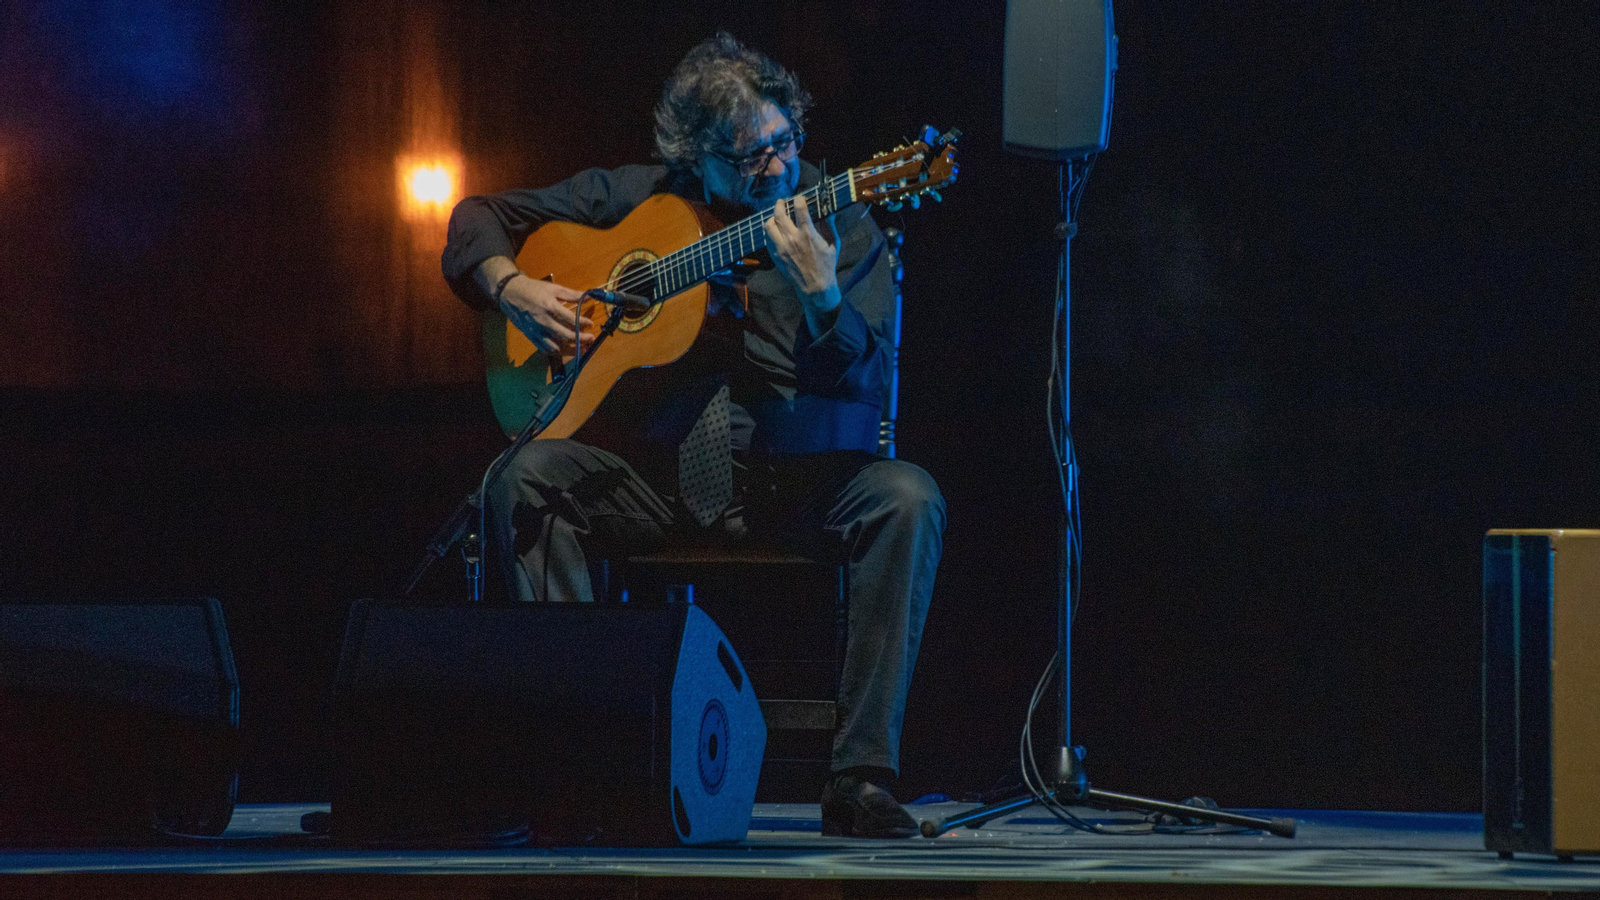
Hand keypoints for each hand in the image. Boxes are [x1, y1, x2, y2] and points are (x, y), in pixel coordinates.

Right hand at [497, 275, 593, 353]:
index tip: (591, 325)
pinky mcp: (530, 336)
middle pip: (566, 336)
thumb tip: (588, 297)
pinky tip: (564, 349)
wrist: (510, 293)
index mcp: (550, 307)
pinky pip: (545, 349)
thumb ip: (571, 295)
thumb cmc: (533, 289)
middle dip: (581, 339)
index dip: (584, 324)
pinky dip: (556, 352)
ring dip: (570, 350)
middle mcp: (543, 321)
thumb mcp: (553, 288)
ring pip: (556, 347)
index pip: (571, 320)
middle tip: (590, 339)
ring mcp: (536, 331)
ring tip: (580, 348)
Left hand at [764, 193, 841, 321]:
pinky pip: (767, 238)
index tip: (800, 198)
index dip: (798, 198)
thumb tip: (829, 211)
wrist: (815, 287)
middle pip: (779, 213)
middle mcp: (792, 239)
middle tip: (783, 202)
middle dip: (780, 203)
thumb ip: (830, 225)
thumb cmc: (827, 265)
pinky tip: (775, 230)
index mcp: (808, 234)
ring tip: (776, 216)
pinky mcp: (776, 256)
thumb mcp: (833, 243)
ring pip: (769, 225)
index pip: (799, 208)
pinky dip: (770, 231)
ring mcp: (782, 248)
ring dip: (772, 217)